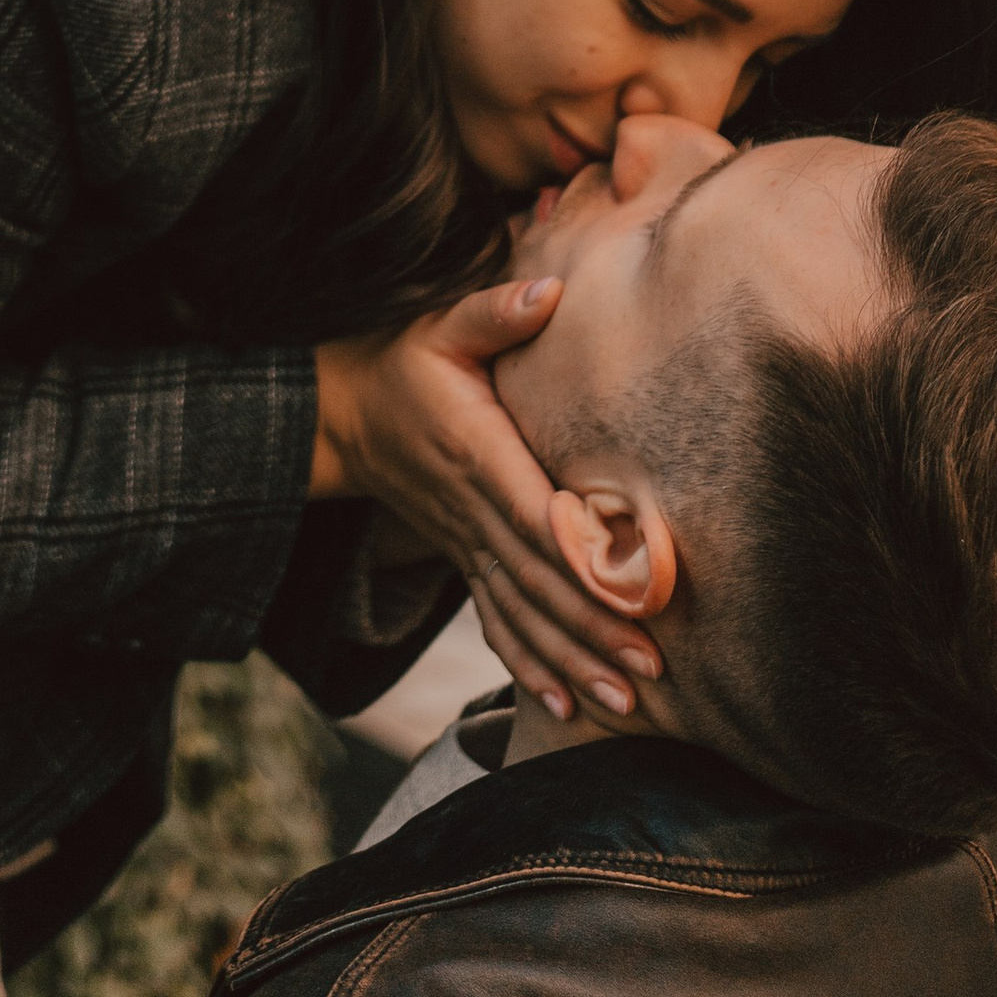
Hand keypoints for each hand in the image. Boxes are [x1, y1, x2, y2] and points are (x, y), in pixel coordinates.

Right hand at [311, 276, 659, 725]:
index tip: (628, 594)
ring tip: (625, 704)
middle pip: (536, 580)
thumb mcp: (441, 324)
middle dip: (592, 630)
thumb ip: (495, 311)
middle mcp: (470, 509)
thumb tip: (551, 289)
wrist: (345, 413)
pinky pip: (496, 620)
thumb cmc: (404, 361)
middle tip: (651, 672)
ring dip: (572, 661)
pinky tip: (565, 708)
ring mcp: (465, 543)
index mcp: (475, 452)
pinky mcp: (464, 558)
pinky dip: (529, 666)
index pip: (531, 514)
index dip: (576, 557)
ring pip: (521, 612)